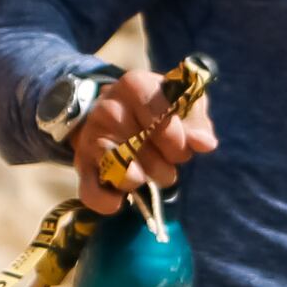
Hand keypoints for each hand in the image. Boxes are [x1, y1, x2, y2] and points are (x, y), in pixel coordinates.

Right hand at [71, 67, 216, 209]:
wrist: (113, 112)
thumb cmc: (156, 109)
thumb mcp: (181, 104)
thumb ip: (196, 121)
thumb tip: (205, 144)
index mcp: (135, 85)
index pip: (161, 119)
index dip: (177, 141)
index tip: (182, 147)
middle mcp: (108, 107)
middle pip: (142, 147)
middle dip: (164, 164)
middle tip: (167, 164)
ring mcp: (91, 136)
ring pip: (120, 170)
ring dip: (141, 181)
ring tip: (147, 176)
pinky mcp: (81, 164)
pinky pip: (91, 191)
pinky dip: (108, 201)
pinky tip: (121, 200)